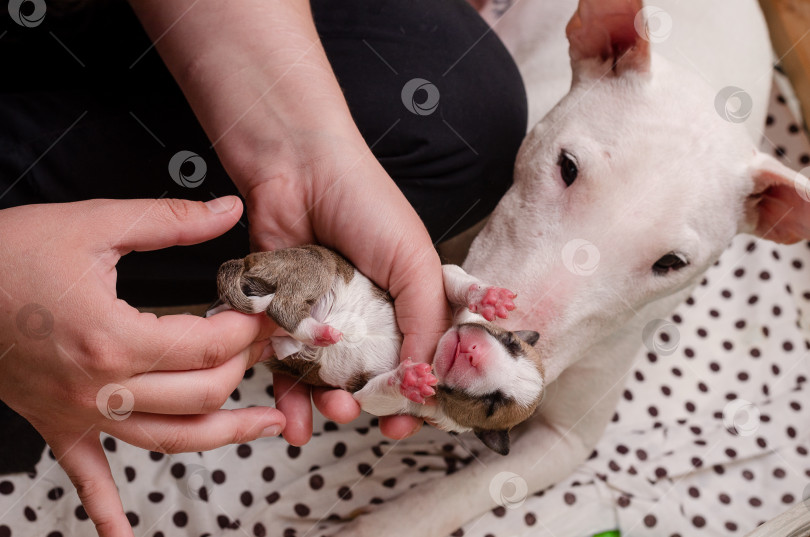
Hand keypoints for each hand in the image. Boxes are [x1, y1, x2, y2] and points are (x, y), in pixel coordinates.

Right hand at [0, 197, 284, 536]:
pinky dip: (105, 508)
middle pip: (200, 395)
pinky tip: (122, 533)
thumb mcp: (94, 224)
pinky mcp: (55, 422)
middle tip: (267, 350)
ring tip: (266, 427)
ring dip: (223, 437)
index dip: (247, 330)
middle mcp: (99, 386)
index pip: (207, 347)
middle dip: (244, 370)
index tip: (264, 314)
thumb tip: (229, 210)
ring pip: (166, 440)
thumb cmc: (8, 255)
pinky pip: (85, 476)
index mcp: (113, 337)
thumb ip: (169, 220)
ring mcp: (78, 412)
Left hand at [245, 137, 451, 444]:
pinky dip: (290, 396)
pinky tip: (296, 417)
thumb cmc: (364, 203)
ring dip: (332, 404)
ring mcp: (326, 320)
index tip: (411, 418)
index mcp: (408, 302)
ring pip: (329, 380)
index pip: (421, 360)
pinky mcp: (284, 318)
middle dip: (374, 405)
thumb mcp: (414, 261)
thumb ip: (426, 319)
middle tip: (372, 417)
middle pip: (374, 378)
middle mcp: (368, 315)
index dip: (420, 395)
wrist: (296, 170)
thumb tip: (426, 380)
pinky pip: (285, 366)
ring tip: (334, 409)